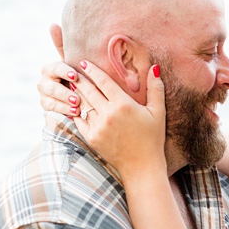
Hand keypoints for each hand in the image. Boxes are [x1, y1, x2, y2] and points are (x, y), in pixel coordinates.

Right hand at [37, 60, 81, 118]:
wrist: (71, 89)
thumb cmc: (77, 77)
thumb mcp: (77, 70)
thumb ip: (80, 66)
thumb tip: (87, 63)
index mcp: (50, 69)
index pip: (56, 69)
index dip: (65, 72)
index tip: (75, 76)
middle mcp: (44, 82)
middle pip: (52, 88)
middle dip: (65, 94)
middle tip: (77, 99)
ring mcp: (43, 96)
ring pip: (52, 102)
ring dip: (65, 106)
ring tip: (77, 109)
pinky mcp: (46, 107)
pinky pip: (54, 111)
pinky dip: (65, 112)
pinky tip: (75, 113)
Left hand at [72, 60, 167, 181]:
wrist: (141, 166)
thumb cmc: (152, 138)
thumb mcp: (158, 112)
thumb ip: (155, 88)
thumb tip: (154, 67)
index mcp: (123, 105)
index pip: (103, 82)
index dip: (92, 71)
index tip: (84, 63)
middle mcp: (108, 114)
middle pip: (89, 91)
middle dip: (79, 79)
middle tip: (72, 70)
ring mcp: (97, 127)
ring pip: (82, 104)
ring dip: (75, 93)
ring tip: (70, 84)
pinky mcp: (91, 138)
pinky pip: (79, 120)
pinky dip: (75, 111)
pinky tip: (72, 104)